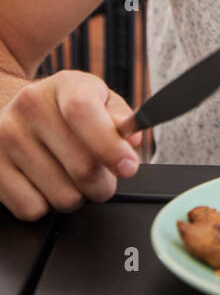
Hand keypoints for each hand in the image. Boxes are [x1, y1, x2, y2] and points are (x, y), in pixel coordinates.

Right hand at [0, 70, 143, 220]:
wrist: (17, 113)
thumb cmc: (67, 112)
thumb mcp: (99, 101)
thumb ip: (121, 119)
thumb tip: (132, 139)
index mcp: (64, 84)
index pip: (82, 111)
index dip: (109, 144)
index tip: (128, 167)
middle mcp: (29, 106)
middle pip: (81, 166)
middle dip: (103, 183)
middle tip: (102, 176)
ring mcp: (5, 137)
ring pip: (62, 196)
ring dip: (77, 196)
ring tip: (70, 176)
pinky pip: (33, 209)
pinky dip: (46, 205)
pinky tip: (45, 183)